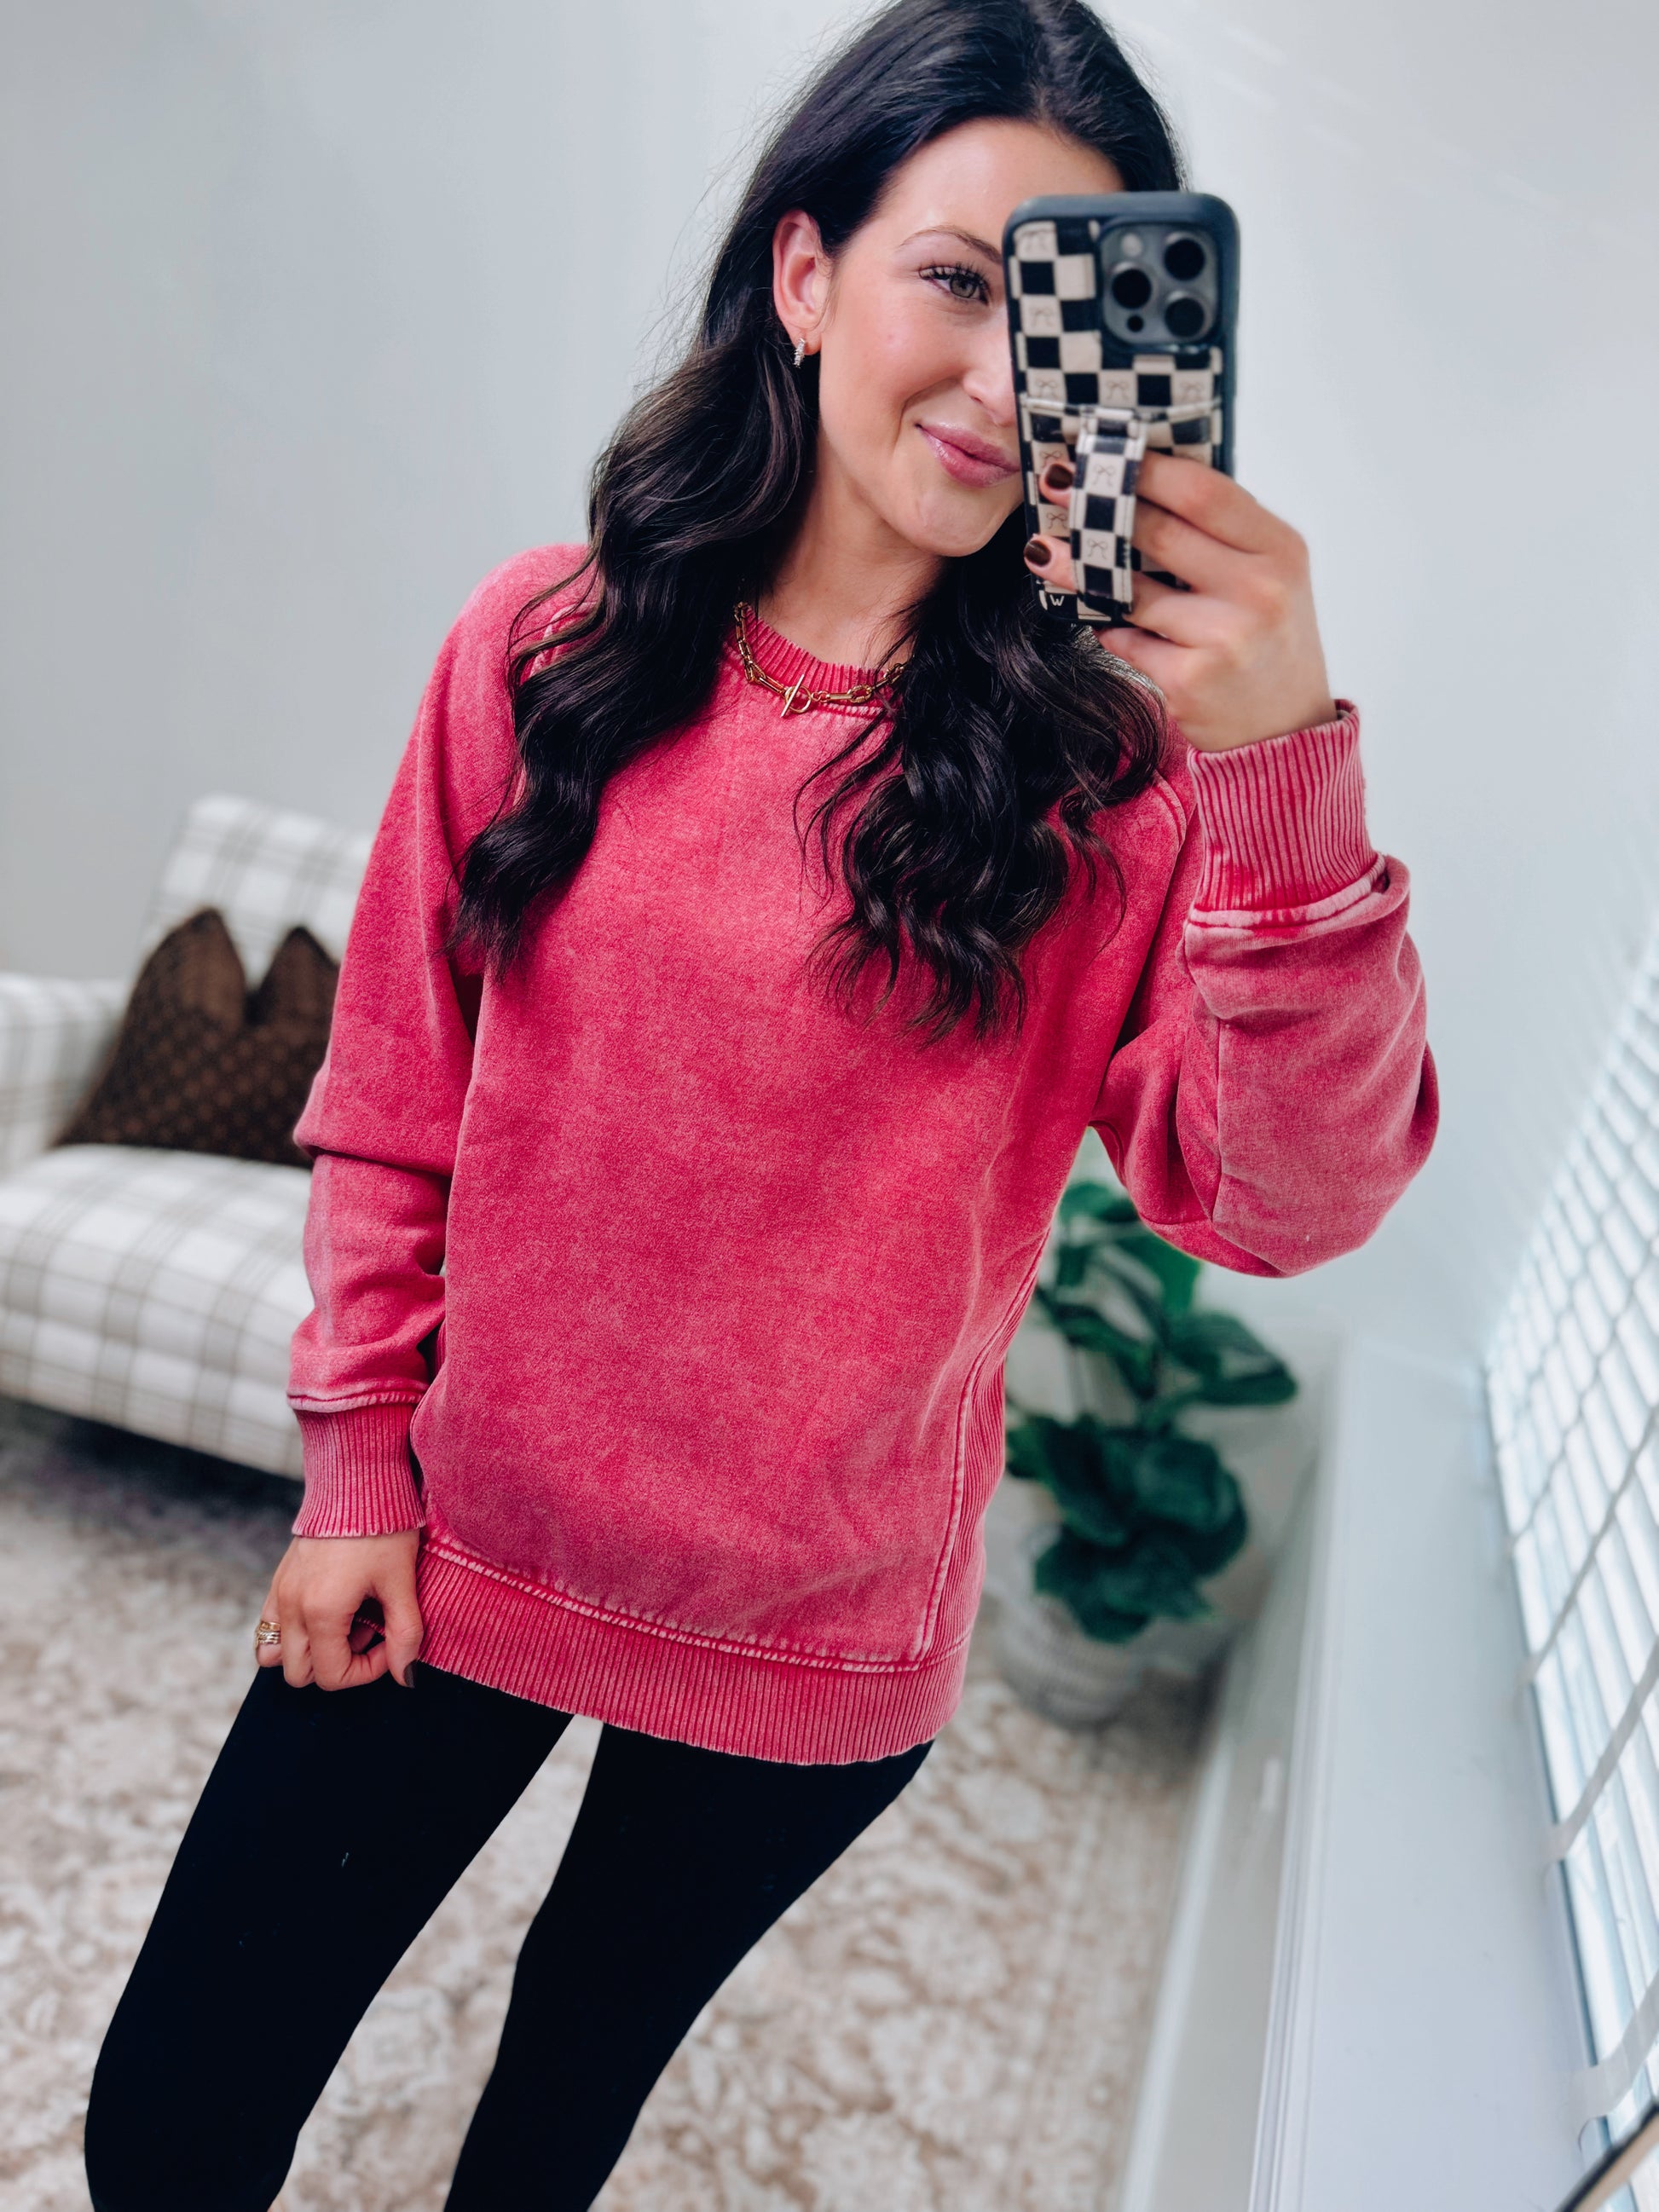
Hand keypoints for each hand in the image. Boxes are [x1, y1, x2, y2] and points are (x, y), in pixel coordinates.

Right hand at [255, 1530, 422, 1689]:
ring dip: (309, 1651)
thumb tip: (406, 1676)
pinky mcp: (278, 1580)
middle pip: (300, 1673)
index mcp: (321, 1612)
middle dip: (336, 1664)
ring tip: (344, 1623)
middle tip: (367, 1632)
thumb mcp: (401, 1582)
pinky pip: (270, 1625)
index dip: (366, 1671)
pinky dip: (294, 1631)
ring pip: (275, 1653)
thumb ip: (405, 1634)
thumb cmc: (382, 1528)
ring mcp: (279, 1593)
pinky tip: (328, 1608)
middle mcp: (291, 1607)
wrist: (356, 1481)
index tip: (389, 1643)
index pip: (332, 1675)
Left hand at [1023, 450, 1336, 751]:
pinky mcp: (1188, 681)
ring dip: (1077, 569)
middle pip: (1159, 532)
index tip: (1101, 449)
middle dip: (1099, 504)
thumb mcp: (1268, 573)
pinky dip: (1108, 627)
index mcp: (1280, 549)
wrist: (1284, 727)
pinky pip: (1126, 639)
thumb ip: (1221, 531)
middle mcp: (1258, 591)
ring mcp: (1223, 638)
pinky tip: (1100, 619)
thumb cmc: (1268, 638)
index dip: (1145, 467)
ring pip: (1130, 589)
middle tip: (1054, 485)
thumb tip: (1139, 477)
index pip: (1203, 492)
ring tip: (1043, 551)